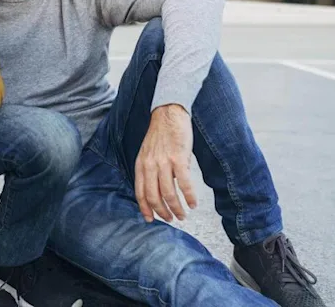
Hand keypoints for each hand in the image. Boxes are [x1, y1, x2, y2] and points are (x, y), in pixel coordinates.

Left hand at [134, 104, 197, 222]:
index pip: (140, 192)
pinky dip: (189, 197)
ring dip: (176, 208)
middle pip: (154, 197)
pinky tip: (193, 203)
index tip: (151, 219)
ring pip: (169, 193)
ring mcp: (164, 162)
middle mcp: (150, 165)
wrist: (169, 114)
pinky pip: (184, 183)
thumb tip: (158, 190)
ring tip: (183, 214)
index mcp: (141, 165)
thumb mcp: (147, 153)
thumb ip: (149, 170)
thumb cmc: (160, 134)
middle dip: (162, 212)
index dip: (145, 209)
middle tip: (171, 219)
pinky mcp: (179, 158)